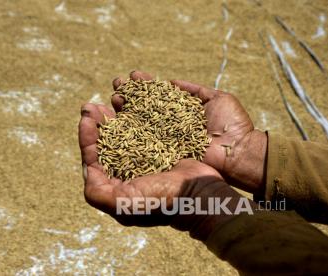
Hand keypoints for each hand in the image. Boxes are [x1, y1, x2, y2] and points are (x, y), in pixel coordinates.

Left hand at [78, 103, 253, 240]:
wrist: (201, 195)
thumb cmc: (161, 201)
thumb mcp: (123, 204)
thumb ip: (97, 192)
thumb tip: (86, 168)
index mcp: (116, 184)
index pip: (95, 158)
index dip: (87, 138)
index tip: (85, 119)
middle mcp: (129, 171)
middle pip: (107, 142)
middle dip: (98, 122)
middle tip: (92, 105)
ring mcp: (146, 157)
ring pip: (126, 130)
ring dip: (117, 113)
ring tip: (112, 96)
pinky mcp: (163, 146)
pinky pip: (147, 125)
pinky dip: (140, 111)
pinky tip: (135, 99)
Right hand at [112, 71, 267, 195]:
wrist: (237, 151)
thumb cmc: (232, 124)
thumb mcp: (217, 98)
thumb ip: (194, 90)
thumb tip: (172, 81)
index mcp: (180, 113)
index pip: (158, 96)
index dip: (145, 85)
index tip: (133, 75)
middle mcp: (169, 125)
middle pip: (144, 108)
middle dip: (130, 94)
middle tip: (117, 83)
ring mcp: (164, 140)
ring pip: (139, 122)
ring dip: (125, 108)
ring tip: (114, 94)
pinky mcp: (162, 153)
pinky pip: (143, 141)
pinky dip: (128, 130)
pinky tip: (116, 117)